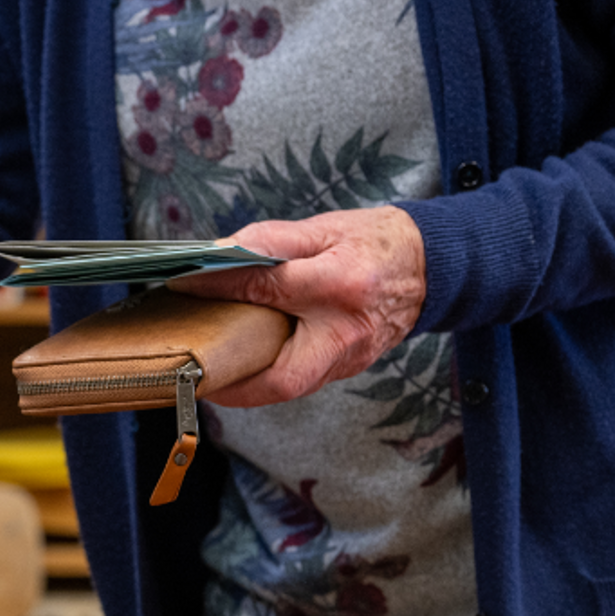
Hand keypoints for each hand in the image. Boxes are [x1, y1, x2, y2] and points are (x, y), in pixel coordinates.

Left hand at [167, 206, 426, 407]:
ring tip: (209, 368)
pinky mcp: (349, 368)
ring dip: (246, 385)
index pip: (269, 289)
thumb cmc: (374, 243)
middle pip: (284, 376)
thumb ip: (269, 241)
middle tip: (193, 371)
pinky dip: (267, 377)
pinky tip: (242, 364)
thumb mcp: (322, 229)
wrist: (430, 265)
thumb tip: (216, 255)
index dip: (221, 286)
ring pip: (290, 387)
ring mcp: (351, 357)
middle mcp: (348, 330)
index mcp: (342, 284)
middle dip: (234, 383)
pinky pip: (301, 382)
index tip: (185, 284)